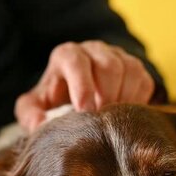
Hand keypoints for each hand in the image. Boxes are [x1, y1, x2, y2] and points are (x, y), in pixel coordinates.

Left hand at [14, 40, 154, 132]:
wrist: (77, 101)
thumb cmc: (54, 104)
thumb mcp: (34, 110)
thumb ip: (30, 116)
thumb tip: (39, 125)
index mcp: (67, 55)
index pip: (76, 62)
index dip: (82, 86)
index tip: (86, 111)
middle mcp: (94, 50)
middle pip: (109, 65)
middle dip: (107, 96)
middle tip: (101, 121)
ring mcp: (118, 57)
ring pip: (130, 71)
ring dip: (124, 99)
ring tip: (112, 120)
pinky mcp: (136, 70)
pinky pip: (144, 82)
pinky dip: (137, 102)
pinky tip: (123, 115)